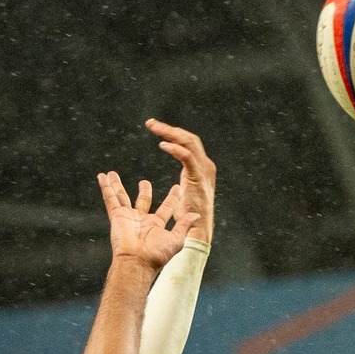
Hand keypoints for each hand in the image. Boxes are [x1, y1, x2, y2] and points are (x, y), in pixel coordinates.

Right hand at [98, 170, 196, 272]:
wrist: (137, 262)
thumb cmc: (157, 254)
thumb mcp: (177, 239)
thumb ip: (184, 225)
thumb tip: (196, 215)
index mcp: (156, 225)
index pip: (166, 208)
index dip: (172, 198)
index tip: (177, 187)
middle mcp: (142, 221)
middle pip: (143, 201)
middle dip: (144, 191)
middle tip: (144, 182)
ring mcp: (128, 218)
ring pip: (122, 197)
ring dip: (117, 185)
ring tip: (112, 174)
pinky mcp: (117, 217)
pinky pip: (110, 199)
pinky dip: (106, 187)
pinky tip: (103, 177)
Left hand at [145, 119, 213, 243]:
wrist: (200, 230)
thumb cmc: (191, 216)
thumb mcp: (187, 195)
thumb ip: (184, 185)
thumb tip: (178, 185)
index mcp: (200, 168)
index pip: (187, 143)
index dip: (172, 134)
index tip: (156, 128)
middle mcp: (204, 165)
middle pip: (188, 139)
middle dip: (169, 129)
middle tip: (150, 123)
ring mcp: (203, 170)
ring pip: (188, 143)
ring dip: (170, 133)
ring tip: (154, 128)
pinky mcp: (198, 178)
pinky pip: (187, 158)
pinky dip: (176, 150)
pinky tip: (163, 145)